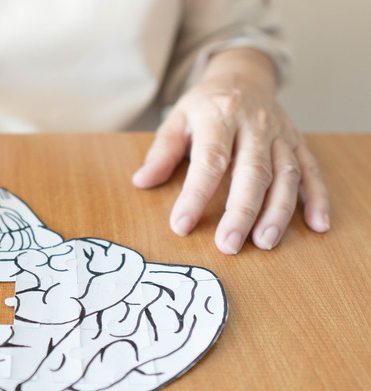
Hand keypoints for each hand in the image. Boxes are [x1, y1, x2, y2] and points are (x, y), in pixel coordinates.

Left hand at [133, 49, 328, 253]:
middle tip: (228, 246)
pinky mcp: (298, 143)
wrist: (243, 76)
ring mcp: (280, 134)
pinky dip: (317, 198)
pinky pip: (311, 171)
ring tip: (265, 243)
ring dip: (278, 211)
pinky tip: (317, 225)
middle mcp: (255, 125)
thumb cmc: (205, 105)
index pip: (209, 160)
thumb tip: (141, 182)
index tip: (181, 225)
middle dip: (241, 212)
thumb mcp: (177, 118)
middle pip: (252, 172)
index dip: (196, 195)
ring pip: (285, 175)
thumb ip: (162, 152)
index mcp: (219, 116)